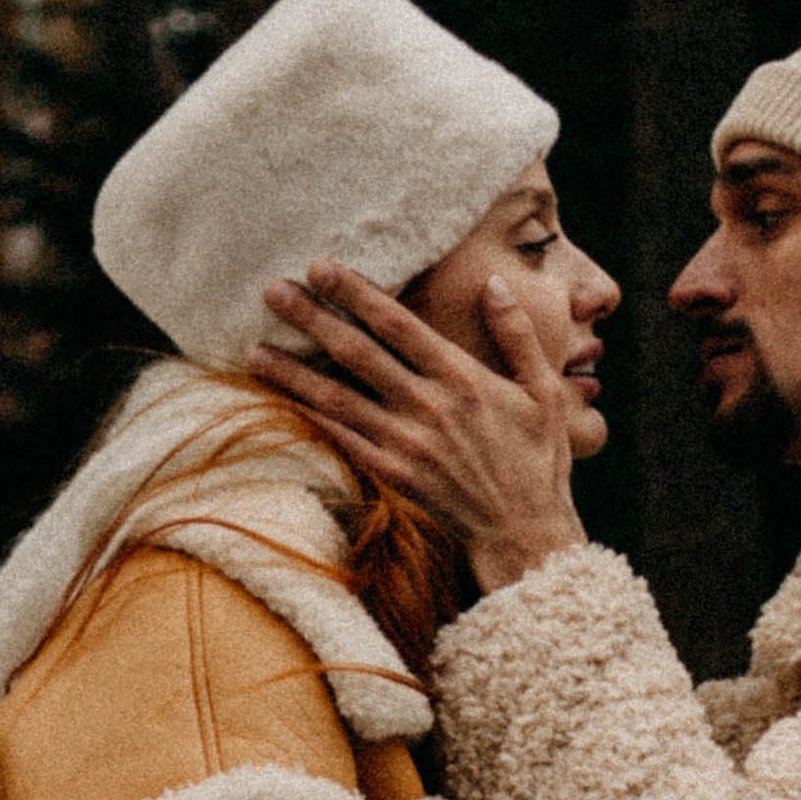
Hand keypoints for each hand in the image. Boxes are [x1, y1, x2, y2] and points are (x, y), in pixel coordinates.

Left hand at [252, 260, 588, 592]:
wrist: (525, 533)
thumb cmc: (538, 461)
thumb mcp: (546, 392)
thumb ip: (517, 334)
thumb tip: (492, 283)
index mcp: (464, 379)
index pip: (399, 325)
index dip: (356, 293)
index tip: (321, 266)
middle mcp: (429, 408)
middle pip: (358, 353)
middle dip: (313, 318)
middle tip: (273, 290)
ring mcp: (407, 444)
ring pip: (338, 398)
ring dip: (293, 373)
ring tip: (254, 349)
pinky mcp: (393, 476)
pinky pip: (341, 441)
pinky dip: (308, 419)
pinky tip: (278, 402)